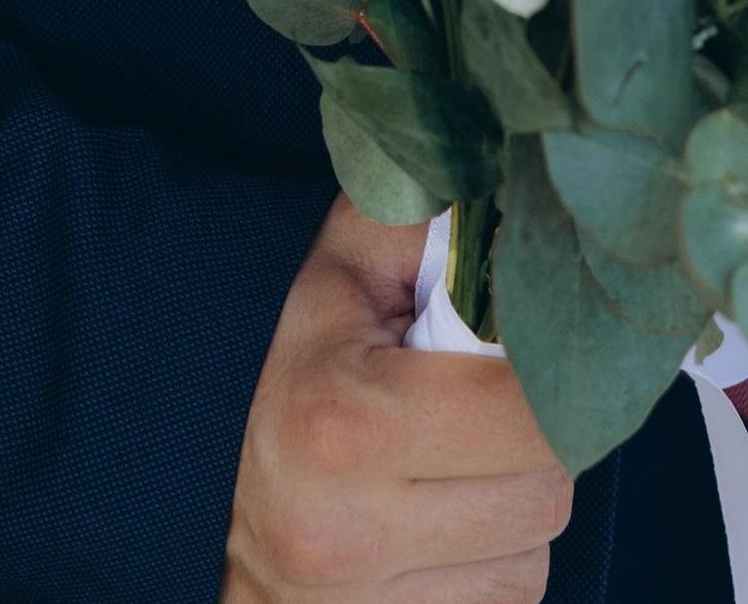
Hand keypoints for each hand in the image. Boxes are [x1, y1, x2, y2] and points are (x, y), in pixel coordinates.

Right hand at [225, 199, 572, 602]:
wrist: (195, 492)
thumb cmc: (298, 356)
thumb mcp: (350, 258)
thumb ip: (433, 211)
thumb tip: (527, 185)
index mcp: (344, 423)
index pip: (534, 411)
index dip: (552, 368)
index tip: (527, 345)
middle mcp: (348, 534)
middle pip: (547, 487)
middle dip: (537, 437)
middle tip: (488, 399)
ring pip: (534, 557)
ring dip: (515, 506)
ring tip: (456, 461)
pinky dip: (493, 564)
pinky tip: (443, 523)